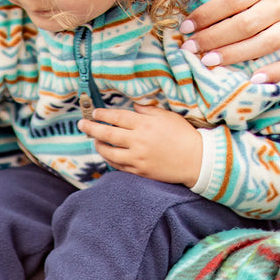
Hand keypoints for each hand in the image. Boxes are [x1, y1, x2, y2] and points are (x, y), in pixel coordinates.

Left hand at [78, 104, 201, 186]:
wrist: (198, 160)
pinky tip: (107, 154)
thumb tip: (132, 108)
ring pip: (109, 152)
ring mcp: (138, 158)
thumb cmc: (183, 135)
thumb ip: (147, 111)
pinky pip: (119, 166)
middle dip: (92, 128)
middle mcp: (138, 141)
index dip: (102, 114)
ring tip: (94, 140)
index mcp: (144, 124)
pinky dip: (111, 159)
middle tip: (82, 124)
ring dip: (98, 145)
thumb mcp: (166, 116)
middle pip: (108, 133)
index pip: (117, 117)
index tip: (94, 113)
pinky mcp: (141, 171)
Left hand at [180, 0, 279, 83]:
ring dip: (235, 54)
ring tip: (209, 61)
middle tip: (190, 48)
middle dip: (214, 38)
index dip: (206, 14)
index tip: (185, 27)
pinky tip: (254, 80)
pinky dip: (277, 73)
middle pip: (246, 24)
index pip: (232, 0)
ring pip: (266, 43)